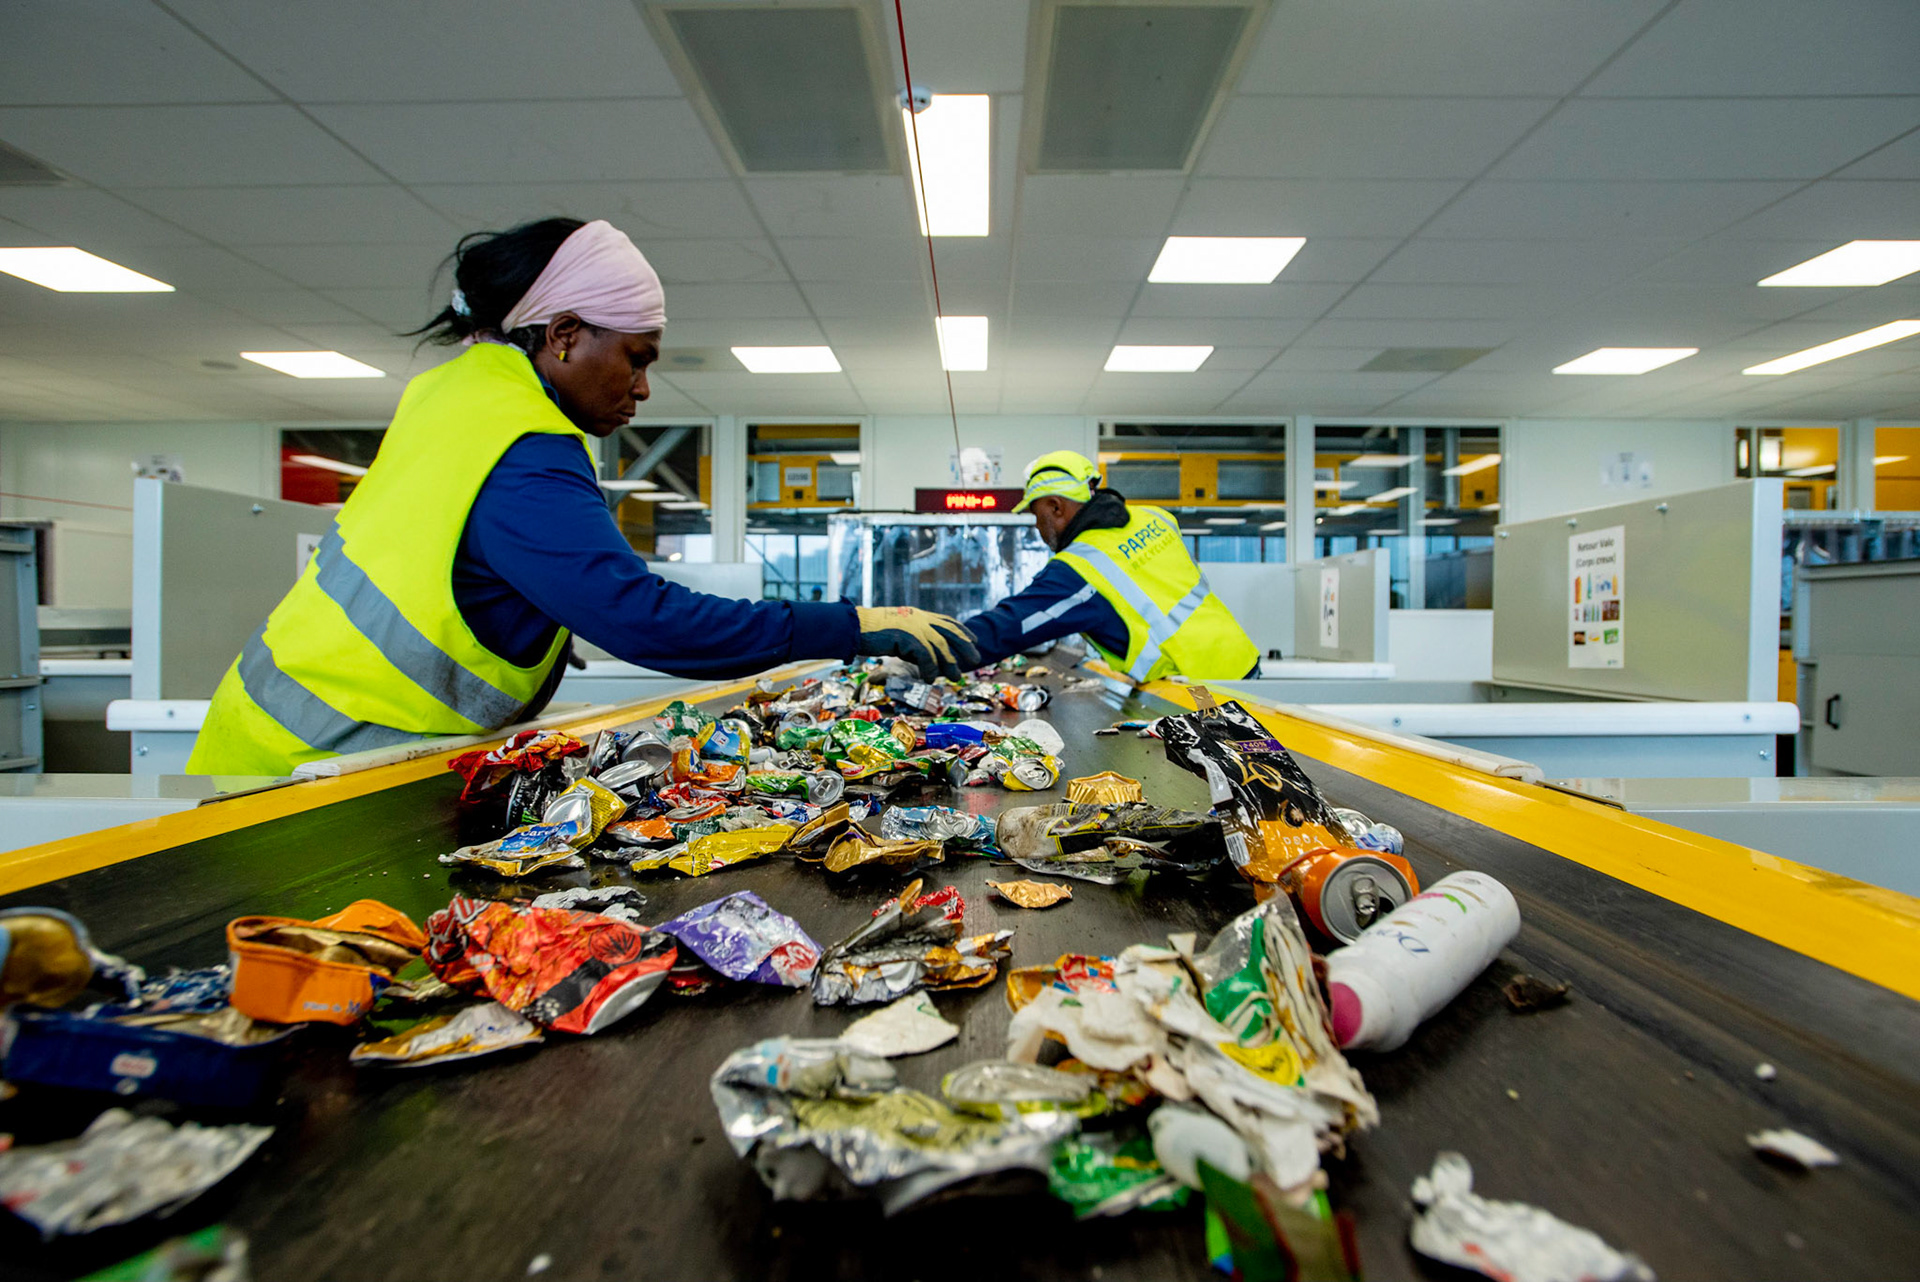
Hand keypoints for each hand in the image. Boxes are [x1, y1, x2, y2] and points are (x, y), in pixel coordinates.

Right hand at [855, 607, 980, 680]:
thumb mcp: (898, 633)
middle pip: (950, 632)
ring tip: (955, 678)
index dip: (962, 631)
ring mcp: (915, 627)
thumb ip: (913, 640)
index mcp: (918, 615)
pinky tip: (929, 679)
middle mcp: (920, 619)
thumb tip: (926, 658)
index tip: (974, 640)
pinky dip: (930, 670)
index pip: (947, 621)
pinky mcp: (908, 637)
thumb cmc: (872, 632)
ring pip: (941, 647)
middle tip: (976, 660)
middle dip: (965, 646)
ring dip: (950, 664)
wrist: (855, 627)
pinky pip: (925, 656)